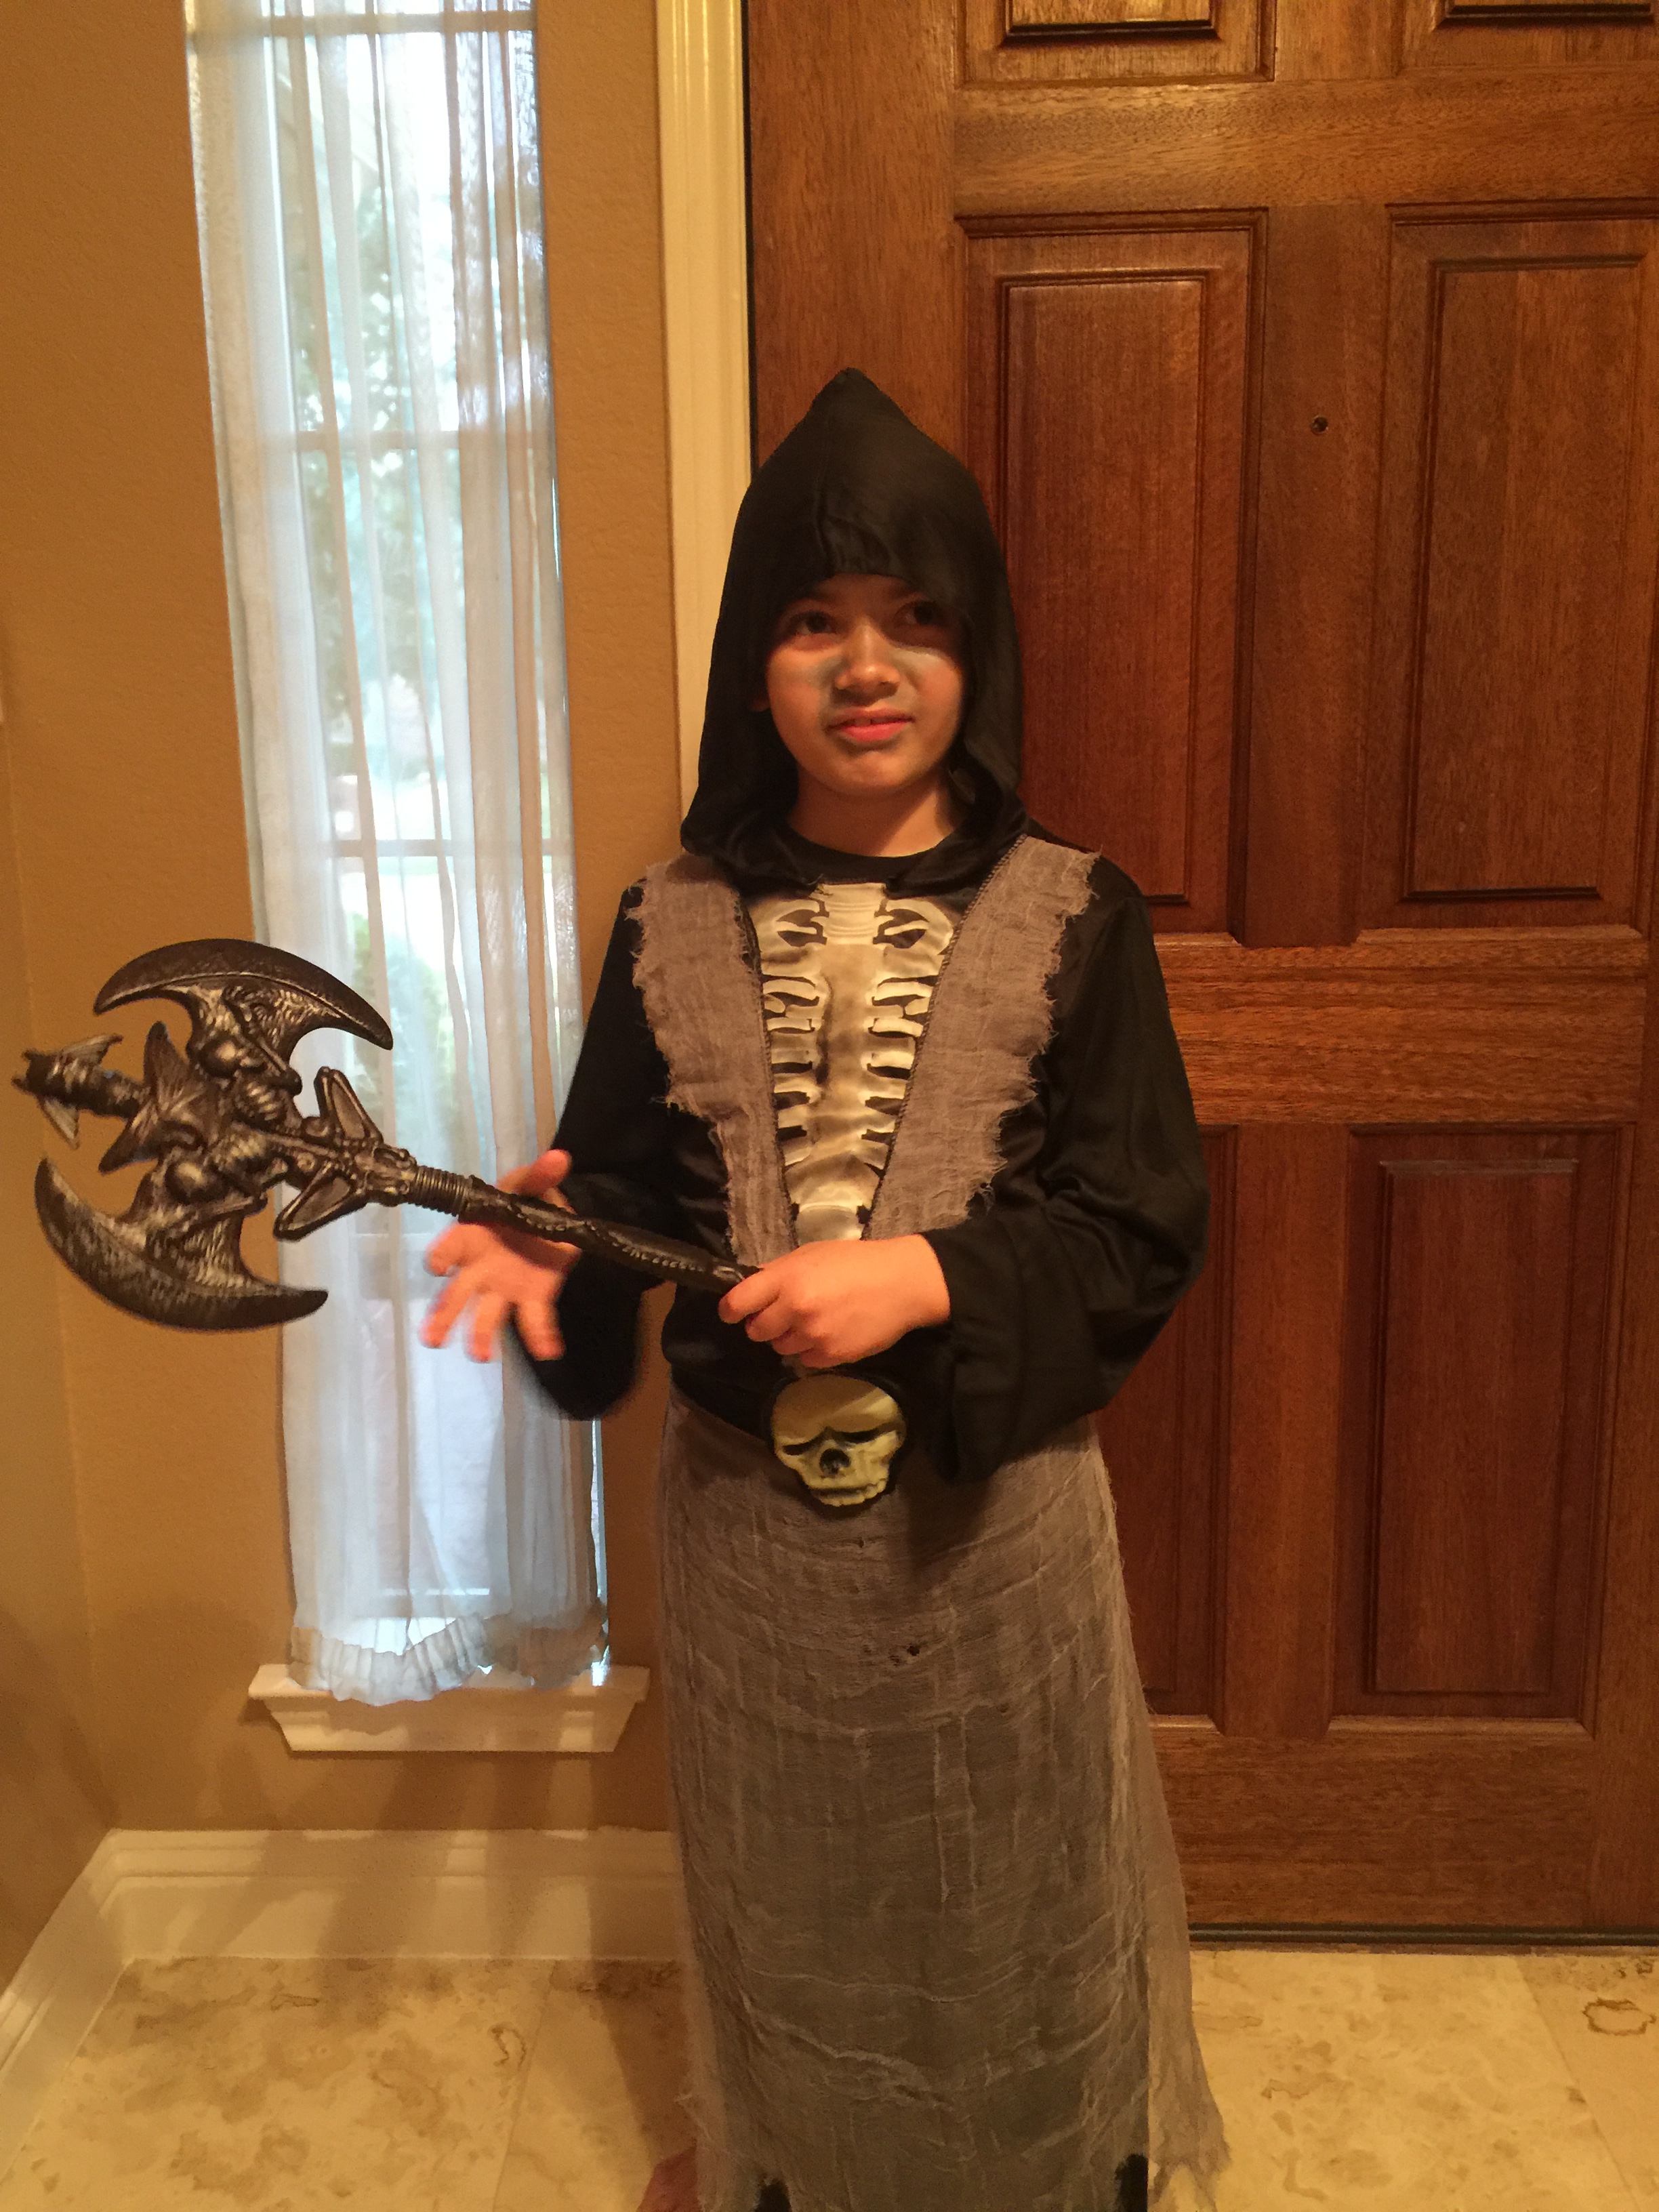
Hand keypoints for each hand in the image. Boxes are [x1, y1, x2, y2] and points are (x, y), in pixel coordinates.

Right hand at [421, 1149, 579, 1362]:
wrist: (554, 1216)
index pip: (450, 1246)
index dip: (441, 1255)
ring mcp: (503, 1286)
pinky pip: (533, 1320)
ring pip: (485, 1315)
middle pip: (457, 1293)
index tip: (436, 1266)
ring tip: (482, 1356)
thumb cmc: (527, 1198)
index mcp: (473, 1235)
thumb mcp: (533, 1183)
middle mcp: (481, 1267)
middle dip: (443, 1315)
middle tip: (432, 1339)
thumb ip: (542, 1174)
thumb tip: (559, 1157)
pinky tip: (548, 1350)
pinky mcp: (531, 1298)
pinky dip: (540, 1336)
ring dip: (481, 1336)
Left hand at [717, 1234, 948, 1366]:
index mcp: (787, 1279)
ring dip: (790, 1338)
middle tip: (783, 1315)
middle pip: (756, 1331)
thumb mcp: (812, 1254)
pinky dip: (812, 1349)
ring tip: (814, 1322)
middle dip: (764, 1324)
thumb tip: (751, 1286)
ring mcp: (813, 1335)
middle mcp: (795, 1309)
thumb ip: (779, 1272)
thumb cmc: (856, 1262)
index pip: (738, 1302)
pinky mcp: (830, 1356)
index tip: (732, 1313)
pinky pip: (805, 1360)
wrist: (901, 1283)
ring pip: (780, 1348)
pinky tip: (831, 1333)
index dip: (730, 1309)